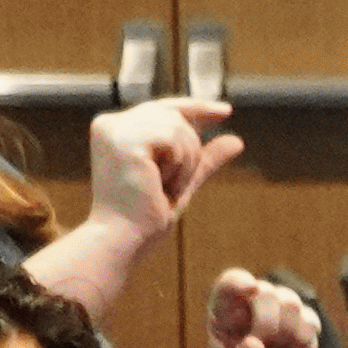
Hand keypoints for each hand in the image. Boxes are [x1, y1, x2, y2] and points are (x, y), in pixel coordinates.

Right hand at [83, 96, 246, 242]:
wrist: (123, 239)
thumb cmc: (145, 218)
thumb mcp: (182, 180)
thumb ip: (204, 158)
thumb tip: (236, 140)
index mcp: (116, 130)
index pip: (163, 108)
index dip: (197, 108)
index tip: (226, 111)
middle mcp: (110, 123)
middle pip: (175, 117)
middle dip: (189, 152)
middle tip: (173, 184)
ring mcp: (114, 129)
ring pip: (178, 126)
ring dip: (184, 162)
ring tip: (164, 185)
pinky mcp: (124, 139)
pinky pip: (173, 138)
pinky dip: (178, 164)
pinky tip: (160, 183)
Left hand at [192, 269, 320, 347]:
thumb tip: (255, 344)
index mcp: (224, 315)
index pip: (229, 285)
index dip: (239, 281)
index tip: (250, 290)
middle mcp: (251, 310)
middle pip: (266, 290)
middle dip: (269, 316)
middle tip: (265, 341)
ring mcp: (279, 317)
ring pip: (290, 300)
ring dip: (288, 324)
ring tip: (281, 346)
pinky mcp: (302, 328)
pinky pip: (310, 316)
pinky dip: (307, 329)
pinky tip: (300, 343)